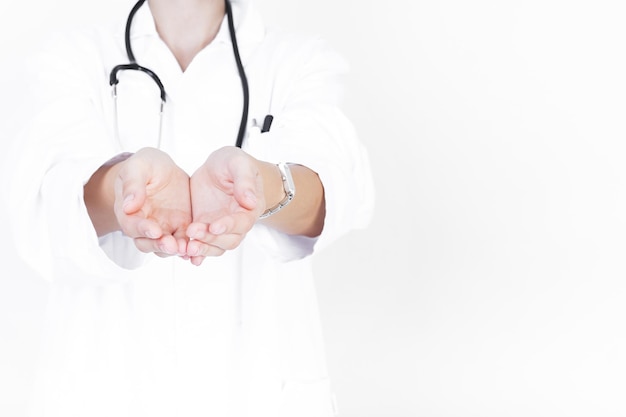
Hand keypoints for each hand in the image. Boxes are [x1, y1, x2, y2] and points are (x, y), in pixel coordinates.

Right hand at [113, 148, 191, 256]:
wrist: (164, 168)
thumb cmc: (146, 165)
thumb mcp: (138, 167)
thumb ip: (133, 184)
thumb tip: (128, 205)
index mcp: (129, 212)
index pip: (132, 225)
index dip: (142, 230)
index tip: (154, 231)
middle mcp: (145, 224)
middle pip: (147, 243)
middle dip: (159, 246)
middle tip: (171, 245)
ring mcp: (163, 228)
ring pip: (166, 247)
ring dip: (175, 250)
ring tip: (186, 249)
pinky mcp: (181, 227)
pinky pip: (185, 242)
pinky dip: (190, 247)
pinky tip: (198, 248)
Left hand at [186, 146, 264, 265]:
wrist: (219, 167)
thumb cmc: (233, 163)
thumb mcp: (239, 163)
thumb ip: (245, 181)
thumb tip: (250, 202)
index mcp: (249, 208)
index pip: (242, 222)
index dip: (229, 226)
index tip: (215, 226)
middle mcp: (237, 222)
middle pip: (229, 240)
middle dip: (212, 239)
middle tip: (194, 233)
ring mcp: (220, 227)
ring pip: (216, 246)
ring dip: (203, 249)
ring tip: (188, 248)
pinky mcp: (205, 227)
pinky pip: (203, 244)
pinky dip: (196, 253)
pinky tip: (185, 254)